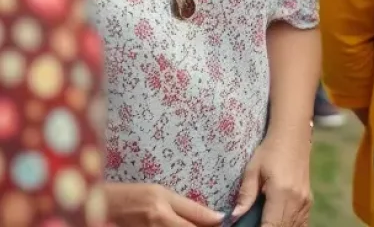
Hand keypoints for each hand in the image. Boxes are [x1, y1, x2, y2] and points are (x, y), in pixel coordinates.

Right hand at [105, 183, 220, 226]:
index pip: (196, 216)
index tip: (224, 220)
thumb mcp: (161, 193)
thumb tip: (209, 215)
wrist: (106, 207)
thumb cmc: (135, 195)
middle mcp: (158, 222)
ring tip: (200, 225)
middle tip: (213, 224)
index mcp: (163, 206)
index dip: (213, 220)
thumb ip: (184, 206)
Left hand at [233, 133, 311, 226]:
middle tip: (254, 223)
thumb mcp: (253, 169)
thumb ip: (245, 194)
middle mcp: (297, 200)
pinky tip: (280, 223)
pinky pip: (301, 223)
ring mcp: (305, 201)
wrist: (293, 134)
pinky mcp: (309, 200)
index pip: (271, 226)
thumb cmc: (270, 149)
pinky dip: (290, 226)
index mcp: (282, 192)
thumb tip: (234, 216)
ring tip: (265, 221)